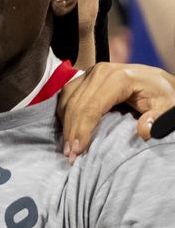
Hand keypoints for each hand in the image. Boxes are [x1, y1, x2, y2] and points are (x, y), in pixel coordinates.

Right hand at [60, 63, 174, 158]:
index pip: (92, 107)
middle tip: (69, 155)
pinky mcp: (84, 77)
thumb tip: (143, 131)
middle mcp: (101, 72)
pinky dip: (64, 115)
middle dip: (71, 132)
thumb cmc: (161, 95)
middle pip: (77, 105)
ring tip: (67, 147)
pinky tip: (68, 131)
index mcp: (120, 78)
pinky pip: (66, 96)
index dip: (82, 130)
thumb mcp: (167, 106)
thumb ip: (157, 119)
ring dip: (65, 126)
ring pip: (68, 101)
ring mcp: (91, 73)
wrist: (156, 80)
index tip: (78, 151)